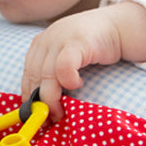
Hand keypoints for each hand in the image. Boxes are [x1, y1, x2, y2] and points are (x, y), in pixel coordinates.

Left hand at [21, 2, 145, 121]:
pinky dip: (68, 81)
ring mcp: (60, 39)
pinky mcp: (76, 42)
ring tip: (61, 112)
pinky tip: (77, 85)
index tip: (37, 116)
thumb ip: (52, 73)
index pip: (26, 75)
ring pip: (46, 76)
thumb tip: (43, 105)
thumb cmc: (93, 47)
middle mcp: (46, 40)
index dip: (30, 98)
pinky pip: (64, 67)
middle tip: (48, 120)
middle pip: (33, 77)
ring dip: (51, 99)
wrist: (119, 25)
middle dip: (39, 103)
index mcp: (40, 44)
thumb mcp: (66, 56)